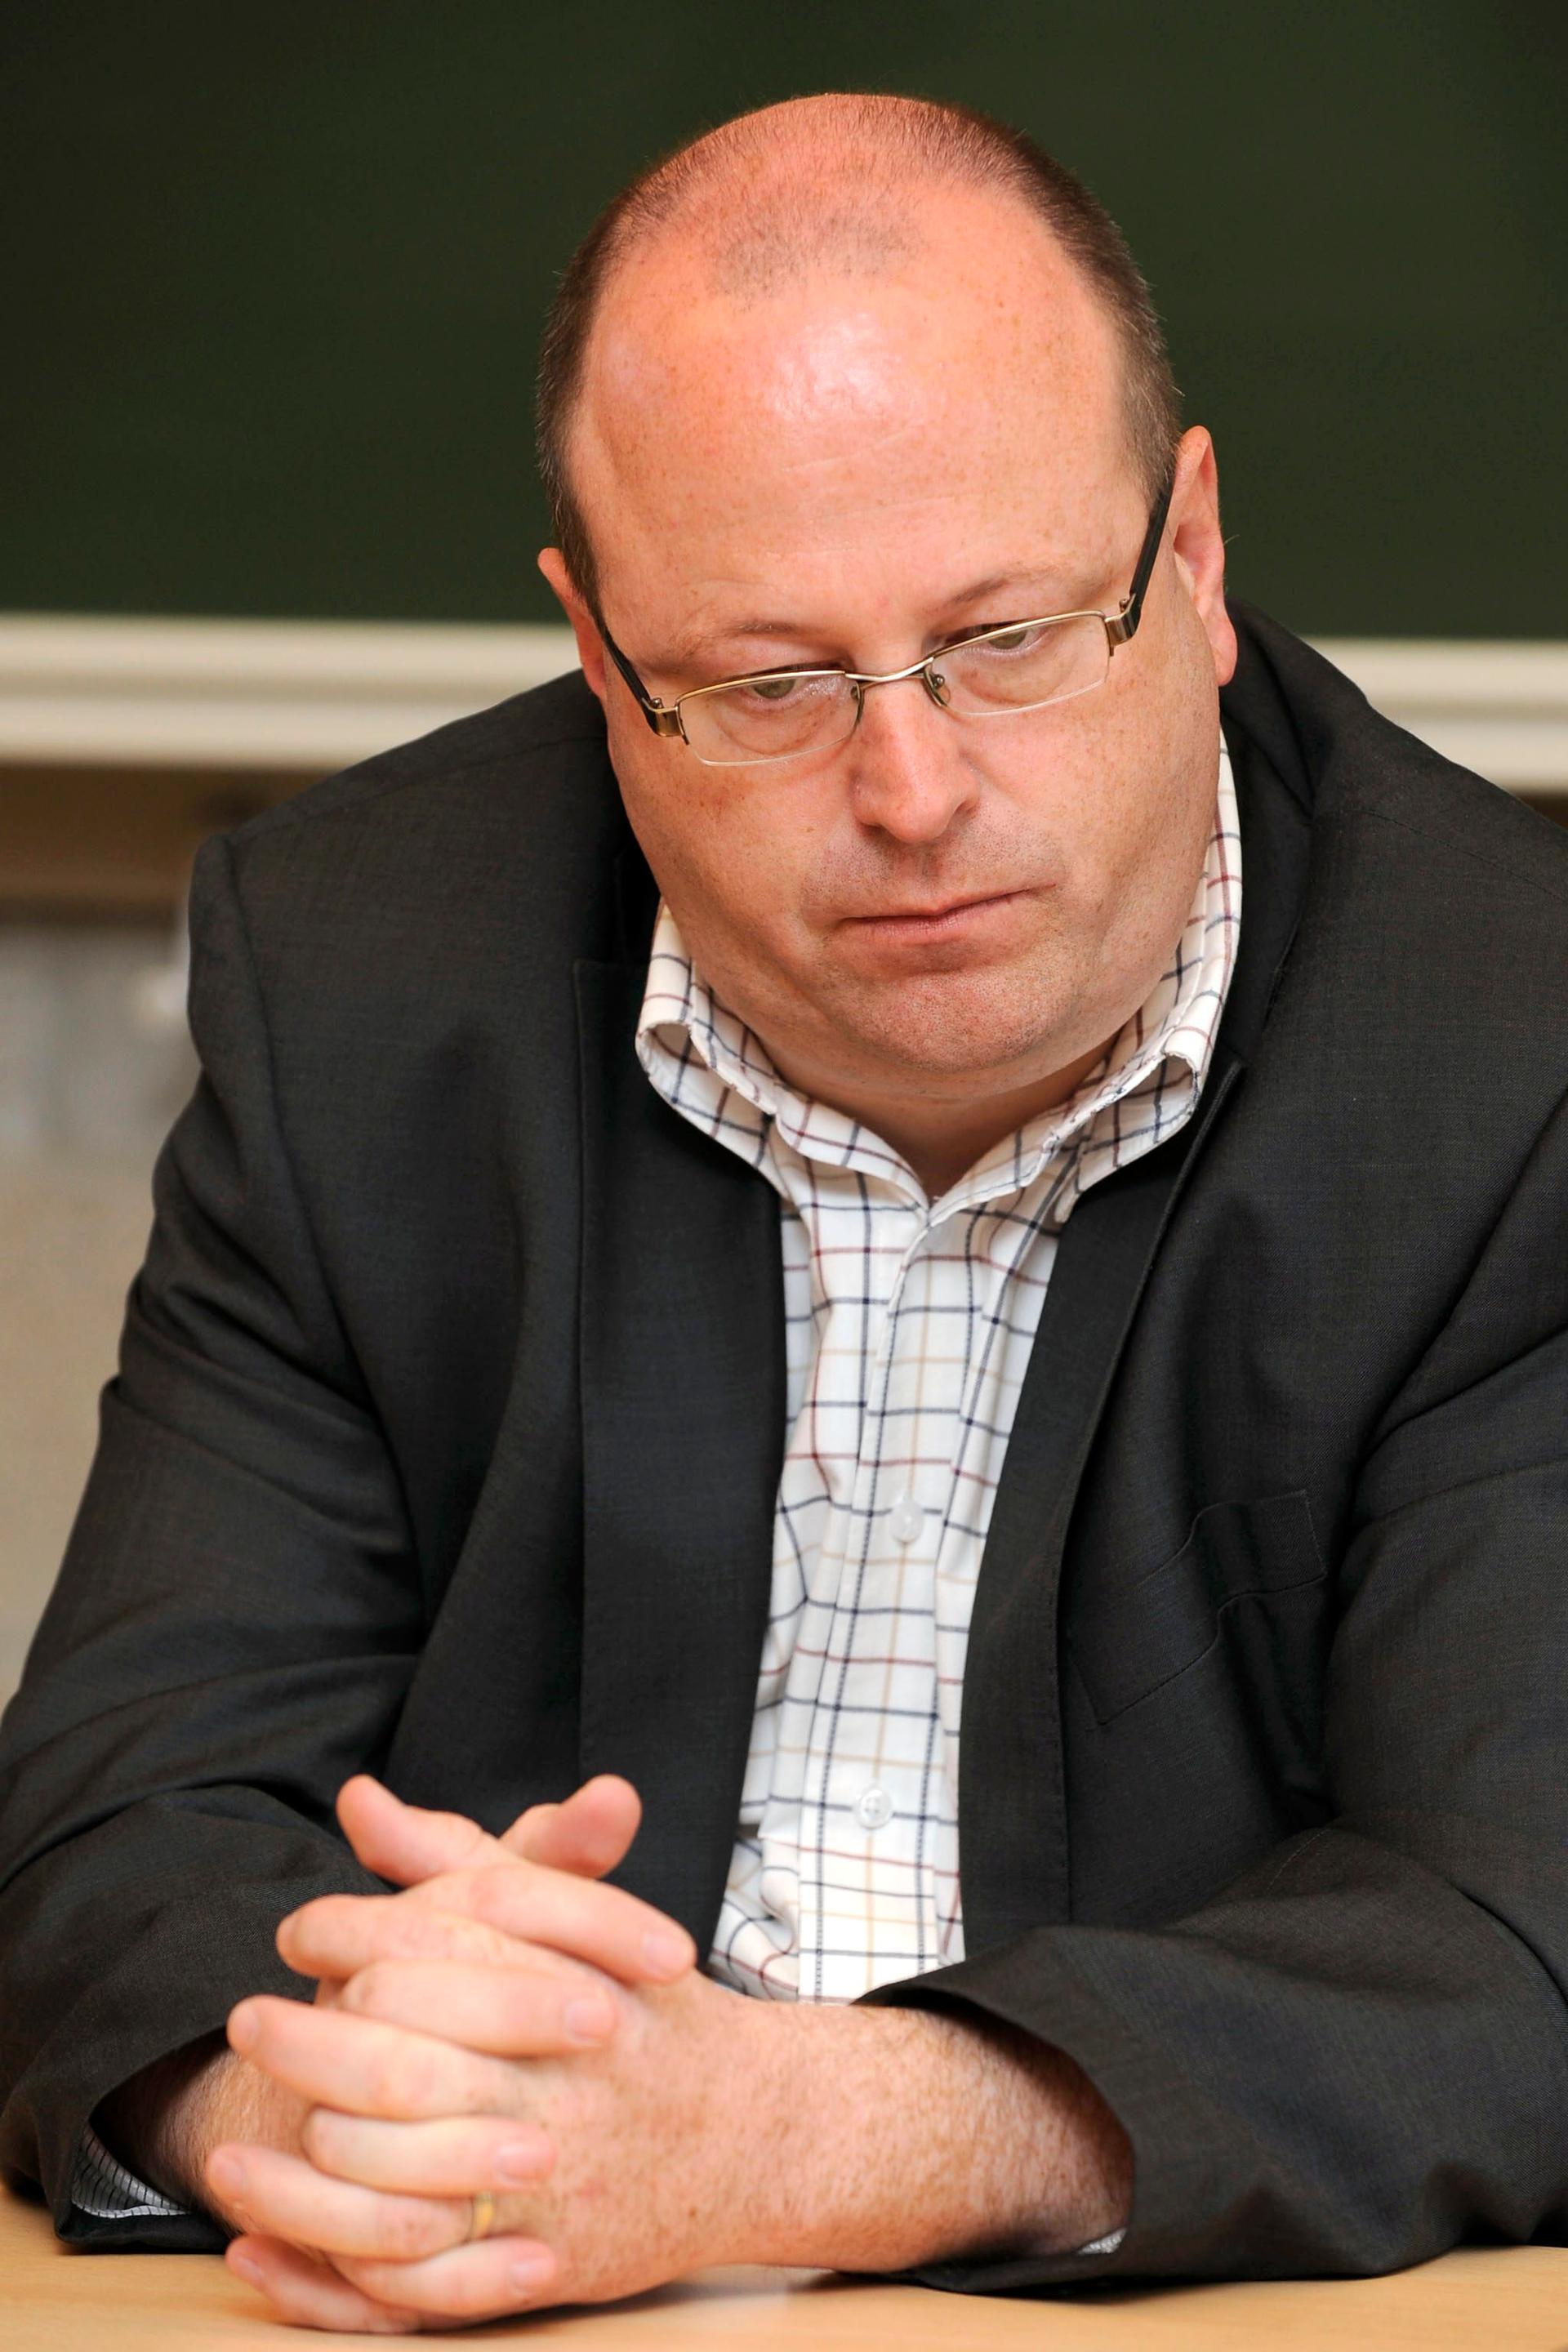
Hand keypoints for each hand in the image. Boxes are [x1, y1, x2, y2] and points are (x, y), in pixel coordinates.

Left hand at [214, 1783, 1131, 2329]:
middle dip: (306, 2045)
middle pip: (403, 2063)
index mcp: (574, 1979)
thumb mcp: (569, 1915)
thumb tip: (360, 1800)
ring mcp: (562, 2179)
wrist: (758, 2131)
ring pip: (403, 2185)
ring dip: (302, 2174)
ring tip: (236, 2149)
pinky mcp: (554, 2265)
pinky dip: (343, 2275)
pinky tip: (281, 2244)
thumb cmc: (645, 2010)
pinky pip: (429, 2286)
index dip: (348, 1931)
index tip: (299, 1931)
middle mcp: (567, 2079)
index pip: (435, 1943)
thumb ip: (461, 1857)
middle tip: (248, 2023)